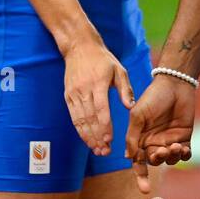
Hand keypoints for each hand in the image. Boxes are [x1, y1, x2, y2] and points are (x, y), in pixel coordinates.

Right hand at [62, 36, 134, 154]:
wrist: (79, 47)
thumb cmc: (103, 59)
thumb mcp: (119, 69)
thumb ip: (126, 89)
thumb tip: (131, 107)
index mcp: (98, 83)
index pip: (100, 108)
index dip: (104, 125)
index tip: (109, 139)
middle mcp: (84, 90)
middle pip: (89, 118)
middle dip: (97, 137)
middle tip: (105, 151)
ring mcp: (74, 94)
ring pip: (80, 120)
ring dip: (88, 137)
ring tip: (97, 150)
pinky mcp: (68, 96)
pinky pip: (73, 116)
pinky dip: (80, 130)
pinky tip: (87, 140)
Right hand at [125, 74, 196, 194]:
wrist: (175, 84)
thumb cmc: (153, 97)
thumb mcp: (138, 115)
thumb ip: (132, 137)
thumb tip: (129, 158)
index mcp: (140, 139)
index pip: (138, 162)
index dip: (140, 177)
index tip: (145, 189)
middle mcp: (153, 142)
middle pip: (154, 162)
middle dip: (158, 160)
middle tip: (163, 150)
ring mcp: (169, 141)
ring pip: (170, 160)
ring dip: (172, 157)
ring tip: (175, 146)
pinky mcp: (184, 137)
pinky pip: (184, 154)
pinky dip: (184, 155)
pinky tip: (183, 148)